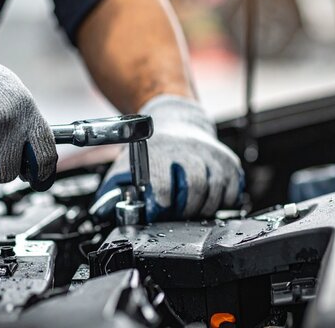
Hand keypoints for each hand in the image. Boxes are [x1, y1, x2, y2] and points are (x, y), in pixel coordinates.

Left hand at [96, 95, 243, 220]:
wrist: (178, 120)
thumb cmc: (151, 149)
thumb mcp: (128, 164)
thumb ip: (114, 189)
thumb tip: (101, 212)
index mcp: (161, 152)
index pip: (163, 182)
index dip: (160, 203)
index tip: (158, 211)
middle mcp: (188, 151)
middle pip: (193, 188)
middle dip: (184, 209)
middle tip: (177, 215)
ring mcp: (211, 155)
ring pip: (215, 191)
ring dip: (203, 209)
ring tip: (191, 210)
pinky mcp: (228, 160)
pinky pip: (234, 189)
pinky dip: (224, 201)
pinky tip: (210, 201)